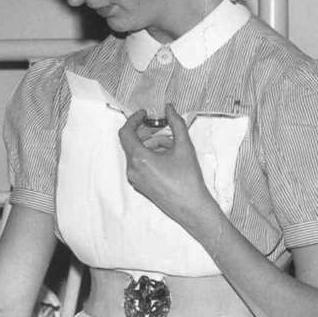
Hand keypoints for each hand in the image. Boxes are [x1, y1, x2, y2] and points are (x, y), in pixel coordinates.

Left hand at [117, 104, 217, 226]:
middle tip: (162, 126)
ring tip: (172, 144)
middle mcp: (133, 170)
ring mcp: (136, 179)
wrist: (192, 208)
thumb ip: (176, 124)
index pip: (126, 133)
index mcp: (139, 160)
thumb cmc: (188, 180)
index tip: (145, 114)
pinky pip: (141, 164)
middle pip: (132, 142)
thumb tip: (169, 108)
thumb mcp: (184, 147)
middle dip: (147, 132)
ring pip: (138, 153)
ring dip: (152, 144)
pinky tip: (169, 156)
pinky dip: (151, 156)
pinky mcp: (141, 185)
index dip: (134, 120)